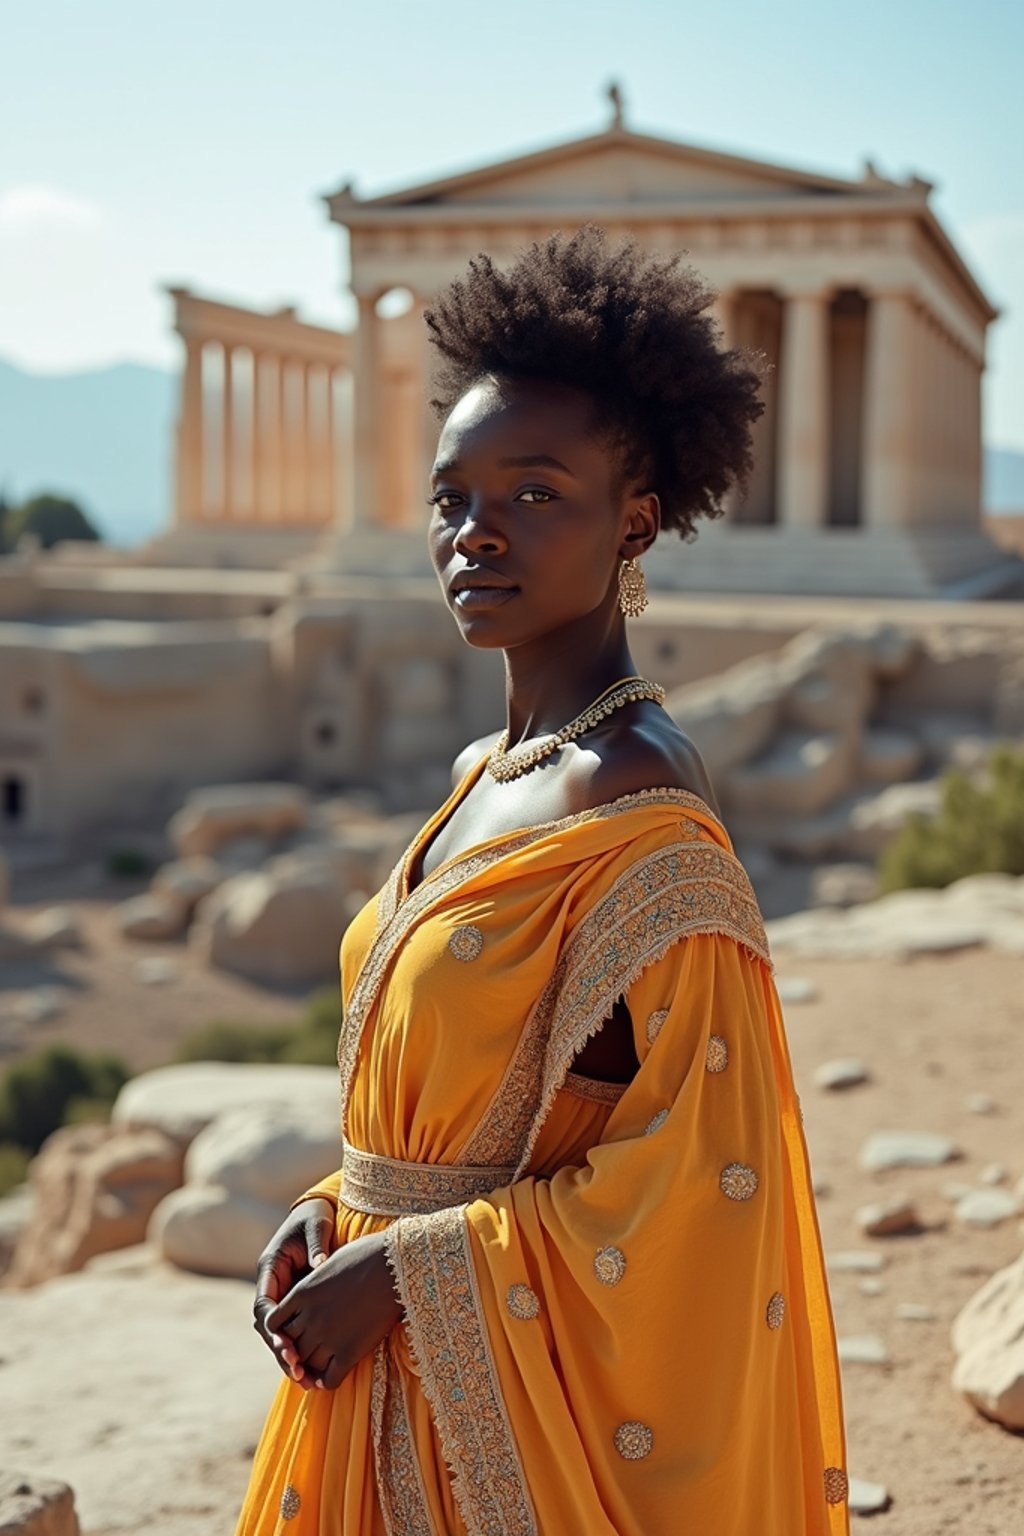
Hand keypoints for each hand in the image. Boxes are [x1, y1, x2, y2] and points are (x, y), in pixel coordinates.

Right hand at [253, 1197, 335, 1388]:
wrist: (318, 1213)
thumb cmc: (316, 1217)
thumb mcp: (316, 1226)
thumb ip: (316, 1245)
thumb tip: (319, 1265)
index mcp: (270, 1268)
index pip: (263, 1305)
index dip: (273, 1328)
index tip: (287, 1346)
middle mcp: (272, 1285)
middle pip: (268, 1327)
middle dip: (280, 1350)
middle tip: (297, 1370)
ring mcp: (283, 1296)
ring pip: (279, 1333)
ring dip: (289, 1355)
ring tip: (305, 1378)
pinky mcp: (296, 1304)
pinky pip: (293, 1330)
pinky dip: (301, 1349)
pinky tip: (313, 1369)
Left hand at [265, 1229, 401, 1391]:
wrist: (395, 1265)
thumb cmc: (367, 1255)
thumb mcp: (330, 1260)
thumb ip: (314, 1277)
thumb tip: (314, 1275)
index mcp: (301, 1293)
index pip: (274, 1323)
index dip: (281, 1329)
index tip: (292, 1330)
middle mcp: (310, 1317)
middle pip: (291, 1346)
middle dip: (296, 1349)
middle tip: (305, 1353)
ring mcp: (328, 1336)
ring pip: (308, 1363)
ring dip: (311, 1366)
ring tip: (318, 1367)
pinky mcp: (349, 1352)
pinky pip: (329, 1378)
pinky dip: (326, 1381)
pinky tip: (328, 1378)